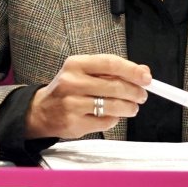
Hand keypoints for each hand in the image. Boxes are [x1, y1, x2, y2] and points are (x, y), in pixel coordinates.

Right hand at [25, 54, 150, 139]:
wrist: (41, 111)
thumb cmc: (67, 89)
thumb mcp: (84, 72)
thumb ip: (112, 70)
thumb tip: (142, 71)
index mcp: (75, 64)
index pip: (110, 63)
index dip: (132, 70)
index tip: (146, 77)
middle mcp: (71, 82)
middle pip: (115, 86)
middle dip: (135, 92)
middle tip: (141, 96)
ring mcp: (72, 103)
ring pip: (113, 106)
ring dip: (128, 108)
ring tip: (131, 108)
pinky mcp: (75, 123)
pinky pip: (105, 122)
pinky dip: (113, 119)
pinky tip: (110, 115)